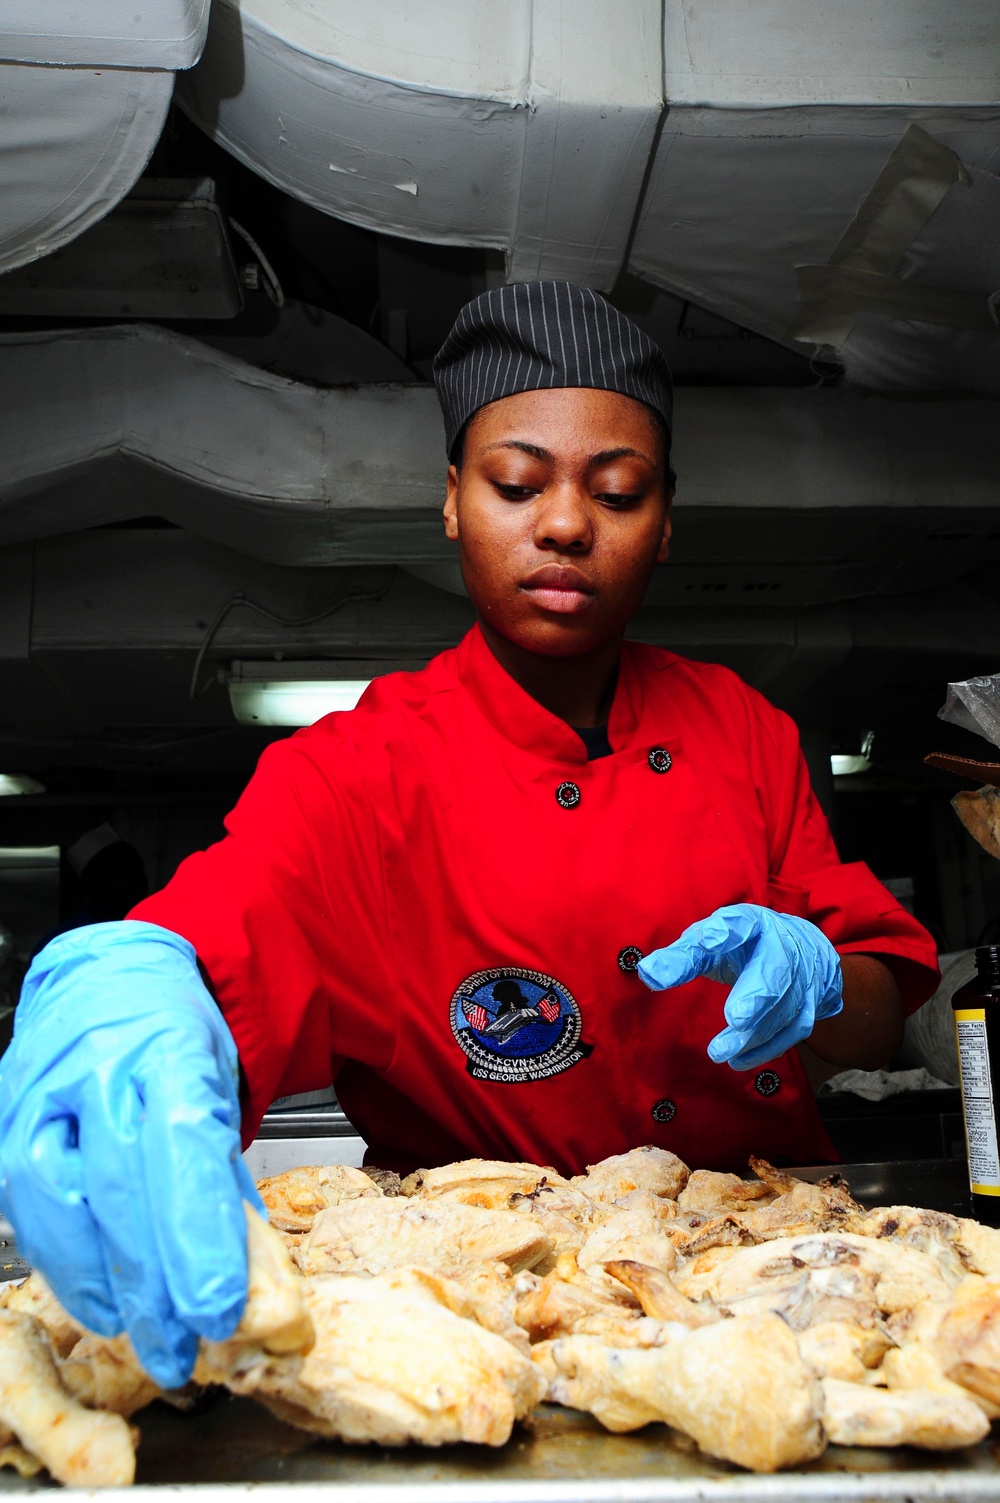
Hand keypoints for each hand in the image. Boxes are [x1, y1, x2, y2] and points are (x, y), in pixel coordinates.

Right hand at [0, 922, 262, 1387]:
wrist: (109, 979)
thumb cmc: (173, 1035)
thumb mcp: (221, 1081)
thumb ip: (224, 1173)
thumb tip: (246, 1277)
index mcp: (169, 1047)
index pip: (184, 1146)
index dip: (198, 1235)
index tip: (219, 1308)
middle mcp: (99, 1066)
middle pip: (123, 1187)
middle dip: (155, 1282)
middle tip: (185, 1347)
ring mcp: (43, 1092)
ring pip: (63, 1201)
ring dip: (103, 1284)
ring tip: (141, 1334)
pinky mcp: (7, 1119)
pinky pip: (27, 1203)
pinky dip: (63, 1262)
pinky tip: (97, 1299)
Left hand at [637, 904, 842, 1070]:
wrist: (798, 949)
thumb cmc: (741, 946)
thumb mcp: (709, 942)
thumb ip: (680, 958)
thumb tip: (647, 973)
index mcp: (754, 923)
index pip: (741, 923)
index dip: (727, 930)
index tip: (709, 938)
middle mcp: (784, 946)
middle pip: (775, 971)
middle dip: (756, 997)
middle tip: (735, 1019)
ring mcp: (803, 978)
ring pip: (784, 1008)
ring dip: (754, 1033)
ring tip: (720, 1051)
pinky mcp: (809, 1006)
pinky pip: (792, 1031)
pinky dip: (766, 1049)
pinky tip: (738, 1060)